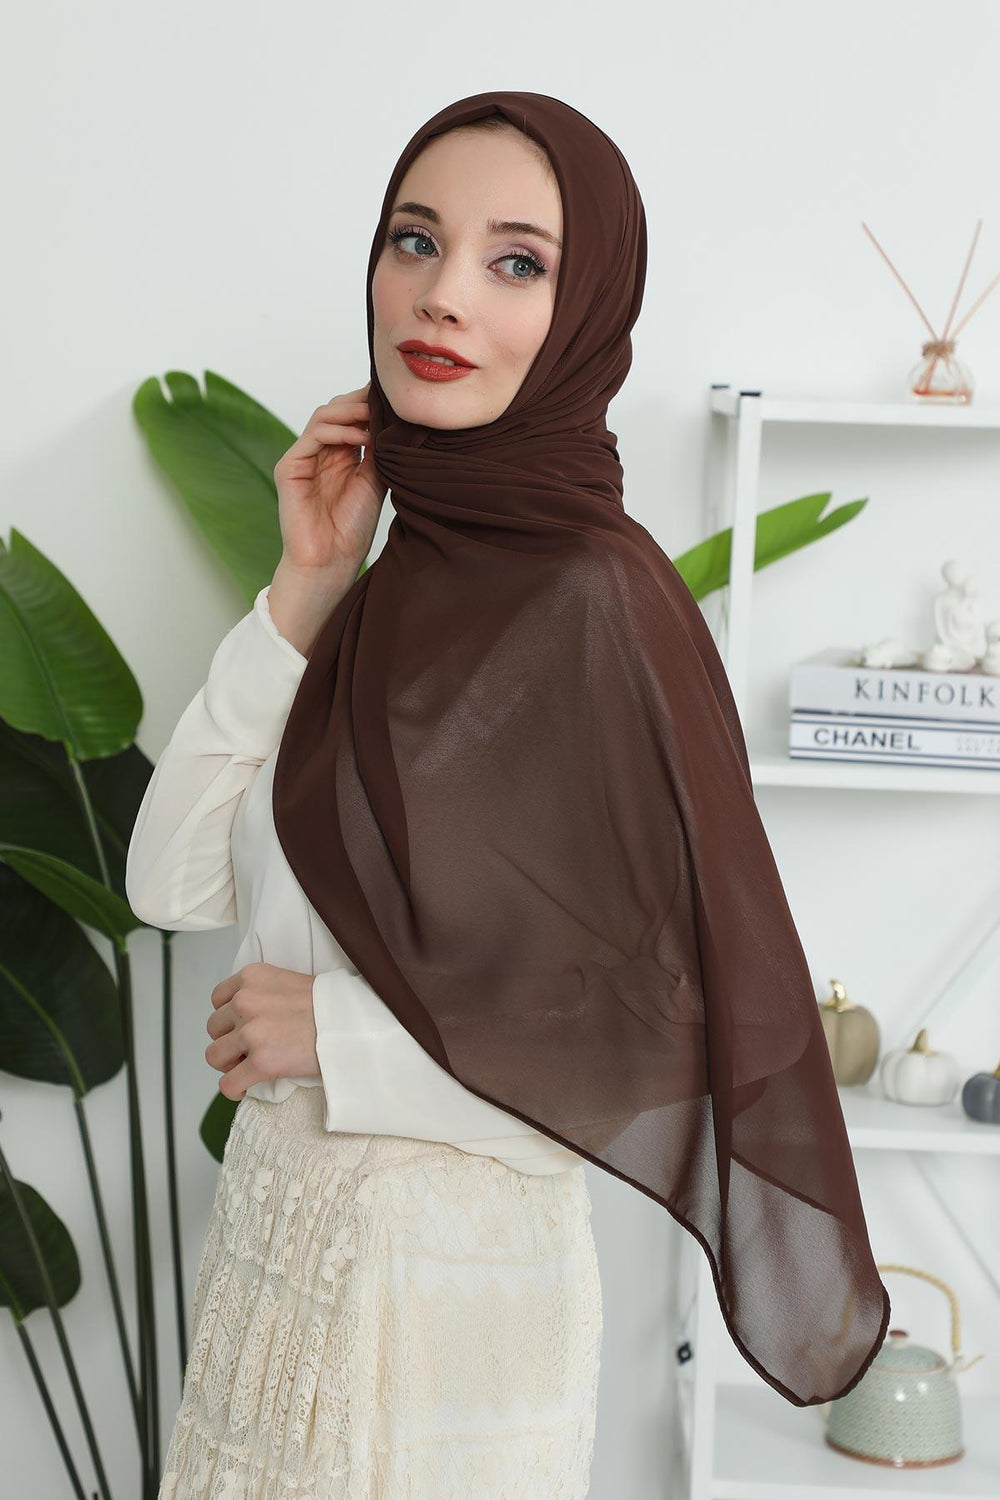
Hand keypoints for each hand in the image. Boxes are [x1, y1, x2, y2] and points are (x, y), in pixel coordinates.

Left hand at [205, 962, 320, 1101]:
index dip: (229, 1017)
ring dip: (229, 1064)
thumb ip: (262, 994)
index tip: (244, 1026)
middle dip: (229, 1040)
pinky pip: (228, 1083)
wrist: (353, 1022)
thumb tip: (246, 1020)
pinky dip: (234, 1088)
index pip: (217, 999)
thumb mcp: (289, 982)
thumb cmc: (329, 1005)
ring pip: (214, 1056)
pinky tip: (246, 1087)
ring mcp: (252, 1032)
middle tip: (250, 1049)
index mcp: (252, 977)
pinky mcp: (261, 1062)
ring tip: (248, 1066)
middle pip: (214, 1028)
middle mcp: (246, 1001)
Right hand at [273, 381, 387, 581]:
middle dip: (361, 401)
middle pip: (336, 409)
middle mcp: (321, 452)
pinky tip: (360, 436)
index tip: (396, 400)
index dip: (370, 404)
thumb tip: (393, 418)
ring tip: (374, 416)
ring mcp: (303, 457)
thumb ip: (378, 450)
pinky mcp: (289, 467)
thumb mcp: (375, 481)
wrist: (331, 561)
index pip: (351, 416)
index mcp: (341, 455)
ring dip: (351, 411)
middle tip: (385, 401)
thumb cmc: (352, 529)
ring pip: (324, 415)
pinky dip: (338, 430)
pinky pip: (313, 435)